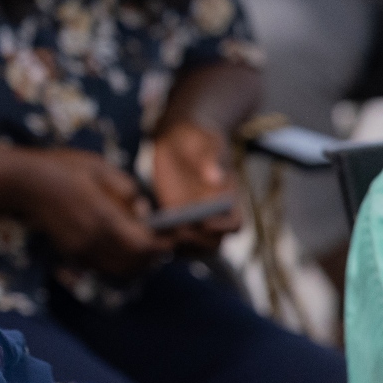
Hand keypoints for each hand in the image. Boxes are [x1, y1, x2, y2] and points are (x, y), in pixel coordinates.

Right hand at [14, 148, 168, 278]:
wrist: (24, 183)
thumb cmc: (64, 168)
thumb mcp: (101, 167)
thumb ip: (127, 191)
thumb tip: (143, 213)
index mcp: (103, 217)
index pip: (143, 246)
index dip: (161, 246)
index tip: (172, 238)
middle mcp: (92, 240)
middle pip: (134, 264)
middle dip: (152, 257)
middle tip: (162, 243)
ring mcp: (80, 250)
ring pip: (119, 270)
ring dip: (136, 263)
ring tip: (144, 246)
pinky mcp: (72, 254)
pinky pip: (103, 266)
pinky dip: (118, 262)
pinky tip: (121, 245)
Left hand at [150, 121, 240, 251]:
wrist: (179, 136)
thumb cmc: (198, 136)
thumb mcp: (205, 141)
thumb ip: (210, 158)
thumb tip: (215, 177)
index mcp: (228, 197)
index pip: (235, 225)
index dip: (222, 229)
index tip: (203, 222)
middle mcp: (213, 213)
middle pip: (213, 244)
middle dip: (197, 243)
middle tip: (177, 231)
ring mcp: (193, 218)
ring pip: (192, 247)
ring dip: (178, 247)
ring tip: (161, 232)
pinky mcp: (173, 217)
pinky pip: (172, 238)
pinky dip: (162, 239)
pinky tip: (147, 228)